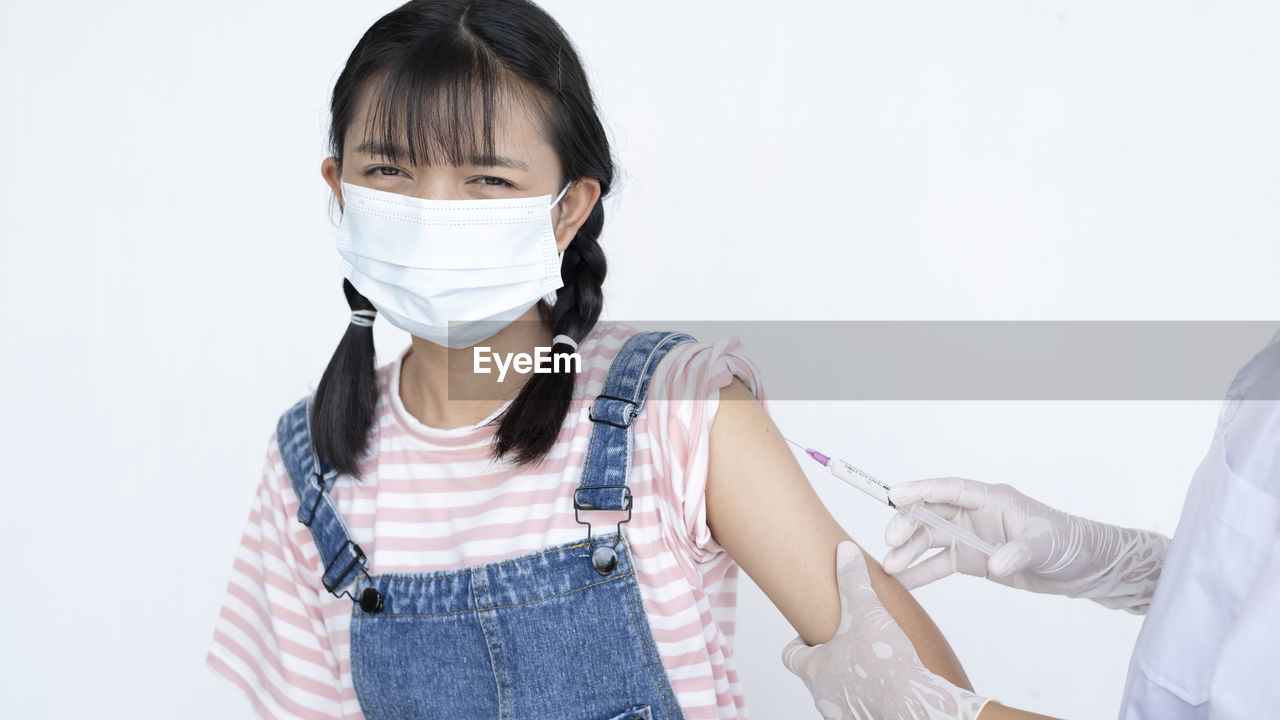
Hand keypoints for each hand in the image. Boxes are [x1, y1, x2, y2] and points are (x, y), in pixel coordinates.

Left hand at [782, 541, 990, 719]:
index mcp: (814, 670)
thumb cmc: (884, 662)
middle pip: (816, 672)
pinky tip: (891, 680)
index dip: (800, 640)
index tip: (814, 630)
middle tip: (849, 639)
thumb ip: (852, 579)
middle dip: (830, 656)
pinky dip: (872, 693)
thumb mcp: (865, 609)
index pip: (790, 655)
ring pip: (840, 691)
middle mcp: (824, 696)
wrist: (917, 706)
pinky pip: (863, 706)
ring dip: (851, 676)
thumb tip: (844, 551)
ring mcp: (845, 714)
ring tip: (873, 658)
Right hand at [882, 478, 1168, 612]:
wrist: (1081, 568)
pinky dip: (918, 573)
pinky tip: (899, 582)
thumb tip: (995, 563)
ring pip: (929, 541)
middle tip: (891, 543)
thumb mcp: (1046, 544)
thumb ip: (1019, 552)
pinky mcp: (971, 560)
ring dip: (908, 553)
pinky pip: (938, 565)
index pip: (949, 489)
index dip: (921, 490)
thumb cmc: (1067, 542)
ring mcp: (970, 537)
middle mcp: (974, 515)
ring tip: (888, 569)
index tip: (896, 495)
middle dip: (908, 527)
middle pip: (931, 515)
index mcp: (990, 499)